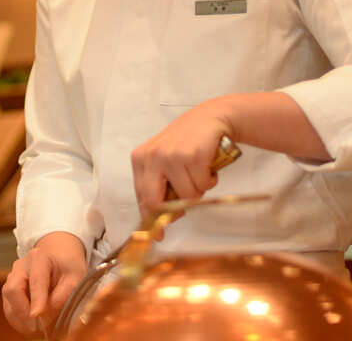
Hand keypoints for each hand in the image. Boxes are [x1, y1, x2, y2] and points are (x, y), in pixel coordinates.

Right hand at [1, 231, 86, 336]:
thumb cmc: (67, 266)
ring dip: (20, 320)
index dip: (37, 299)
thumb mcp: (75, 277)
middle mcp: (21, 266)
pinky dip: (18, 320)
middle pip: (13, 290)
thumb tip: (47, 315)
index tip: (37, 315)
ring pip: (8, 301)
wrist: (57, 254)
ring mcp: (12, 277)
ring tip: (36, 331)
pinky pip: (9, 308)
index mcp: (39, 258)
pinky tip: (31, 327)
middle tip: (37, 328)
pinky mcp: (9, 290)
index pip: (36, 280)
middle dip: (23, 312)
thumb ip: (64, 294)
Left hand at [131, 101, 232, 218]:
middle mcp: (151, 156)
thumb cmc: (188, 143)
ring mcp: (171, 156)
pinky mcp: (191, 156)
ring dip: (198, 190)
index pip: (141, 198)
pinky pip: (202, 185)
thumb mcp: (165, 160)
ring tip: (199, 172)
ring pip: (186, 196)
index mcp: (140, 159)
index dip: (151, 220)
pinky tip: (207, 166)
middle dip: (173, 211)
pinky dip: (209, 180)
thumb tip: (159, 222)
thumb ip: (159, 186)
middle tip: (184, 208)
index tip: (158, 235)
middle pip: (156, 202)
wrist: (211, 117)